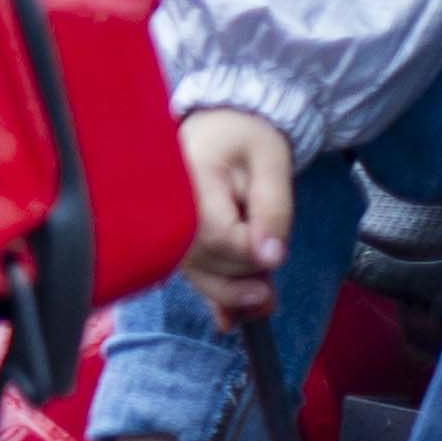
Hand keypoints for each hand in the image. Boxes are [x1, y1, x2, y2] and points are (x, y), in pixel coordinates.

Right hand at [182, 106, 298, 328]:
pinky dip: (214, 296)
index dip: (250, 252)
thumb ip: (272, 208)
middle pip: (205, 259)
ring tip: (265, 300)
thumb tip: (269, 258)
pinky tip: (229, 319)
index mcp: (186, 177)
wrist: (219, 121)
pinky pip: (190, 272)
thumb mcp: (271, 162)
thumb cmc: (246, 135)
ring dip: (234, 292)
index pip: (215, 234)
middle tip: (274, 268)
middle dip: (245, 273)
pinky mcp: (173, 236)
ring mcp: (164, 222)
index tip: (276, 253)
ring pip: (196, 273)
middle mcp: (164, 204)